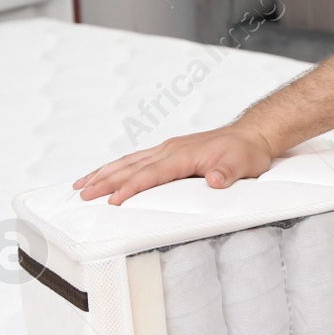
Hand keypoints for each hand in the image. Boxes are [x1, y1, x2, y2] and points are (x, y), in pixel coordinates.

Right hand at [73, 124, 275, 204]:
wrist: (252, 134)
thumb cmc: (246, 151)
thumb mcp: (244, 165)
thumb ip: (228, 173)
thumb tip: (215, 180)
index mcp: (184, 155)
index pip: (151, 174)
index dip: (131, 187)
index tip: (113, 200)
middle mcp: (171, 149)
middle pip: (131, 166)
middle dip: (105, 181)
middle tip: (82, 195)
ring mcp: (168, 149)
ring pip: (129, 161)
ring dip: (104, 172)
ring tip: (81, 184)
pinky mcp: (169, 151)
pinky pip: (137, 159)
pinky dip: (118, 166)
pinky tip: (107, 173)